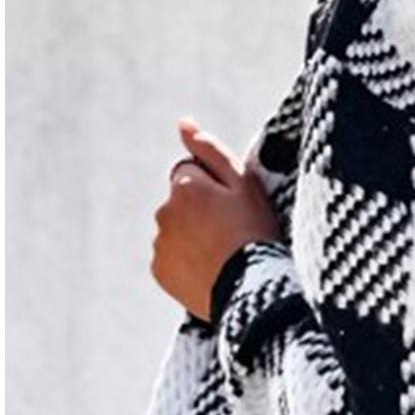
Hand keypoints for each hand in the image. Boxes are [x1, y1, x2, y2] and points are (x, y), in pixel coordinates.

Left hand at [150, 116, 284, 321]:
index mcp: (184, 186)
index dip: (216, 188)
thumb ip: (211, 150)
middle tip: (233, 233)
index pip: (191, 172)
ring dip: (194, 236)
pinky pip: (172, 258)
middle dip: (200, 211)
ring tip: (225, 255)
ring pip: (176, 229)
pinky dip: (188, 261)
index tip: (235, 208)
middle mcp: (163, 211)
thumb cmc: (255, 233)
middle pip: (181, 202)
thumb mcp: (245, 184)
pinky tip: (213, 270)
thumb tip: (183, 124)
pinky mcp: (159, 271)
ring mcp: (160, 243)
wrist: (252, 290)